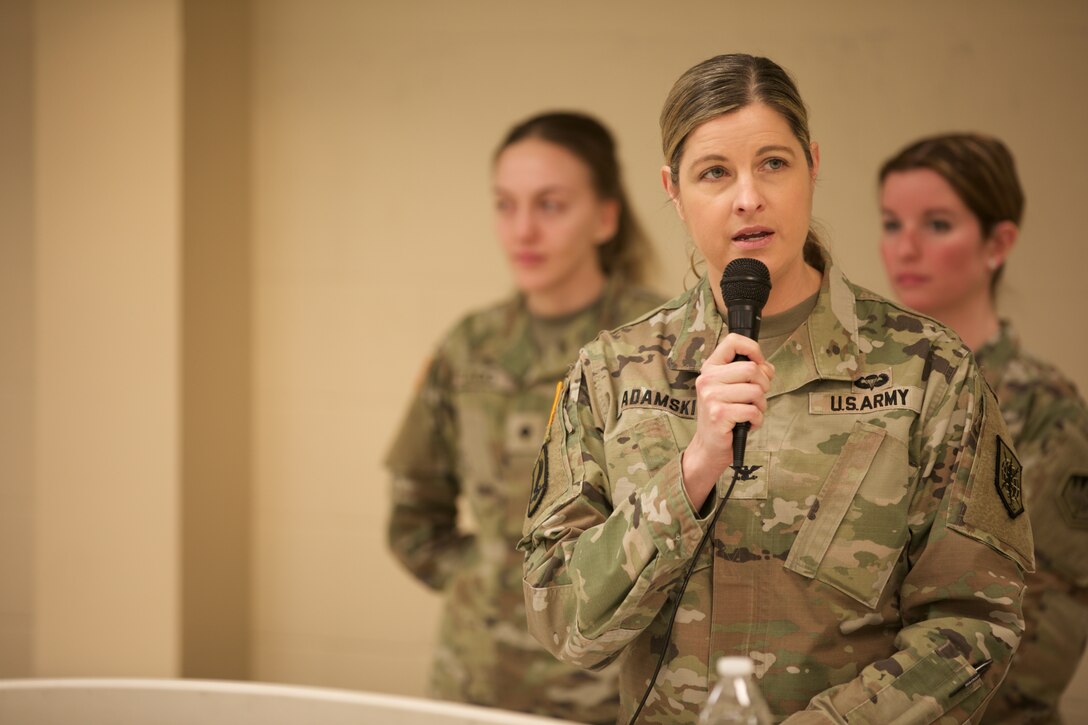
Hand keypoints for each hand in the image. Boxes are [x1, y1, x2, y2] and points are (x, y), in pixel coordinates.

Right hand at [681, 333, 773, 509]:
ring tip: (750, 412)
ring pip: (755, 390)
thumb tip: (768, 368)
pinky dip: (757, 419)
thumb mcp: (734, 389)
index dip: (753, 349)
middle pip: (752, 368)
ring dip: (760, 405)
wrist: (709, 446)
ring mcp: (711, 397)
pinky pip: (753, 410)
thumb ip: (750, 374)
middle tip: (756, 398)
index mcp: (710, 368)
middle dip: (763, 384)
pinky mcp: (719, 414)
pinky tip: (747, 423)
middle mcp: (707, 379)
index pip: (733, 341)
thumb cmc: (724, 415)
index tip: (759, 363)